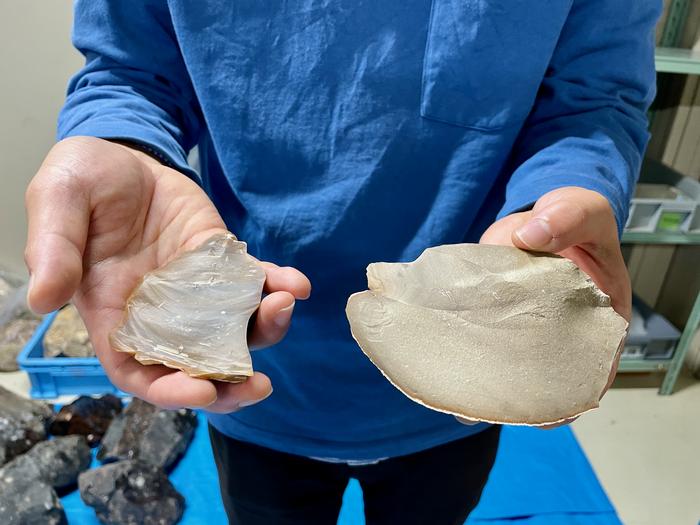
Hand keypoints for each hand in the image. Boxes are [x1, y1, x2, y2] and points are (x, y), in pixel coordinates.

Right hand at [25, 137, 310, 411]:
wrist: (122, 153)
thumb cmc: (80, 181)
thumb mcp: (56, 203)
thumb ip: (54, 249)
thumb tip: (43, 299)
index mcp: (114, 315)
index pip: (140, 371)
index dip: (169, 390)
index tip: (203, 391)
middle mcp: (160, 313)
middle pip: (197, 365)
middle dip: (230, 382)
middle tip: (259, 385)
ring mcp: (197, 289)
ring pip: (234, 328)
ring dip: (263, 328)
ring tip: (282, 306)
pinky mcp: (222, 261)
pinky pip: (253, 282)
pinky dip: (276, 284)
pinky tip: (294, 282)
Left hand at [459, 186, 630, 427]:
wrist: (541, 218)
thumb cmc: (573, 221)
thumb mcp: (583, 210)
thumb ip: (567, 217)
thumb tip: (530, 234)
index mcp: (596, 325)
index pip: (586, 376)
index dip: (565, 402)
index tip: (540, 414)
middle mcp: (557, 339)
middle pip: (538, 384)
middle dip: (510, 401)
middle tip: (477, 405)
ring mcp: (521, 335)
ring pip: (503, 372)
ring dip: (479, 386)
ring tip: (451, 394)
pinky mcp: (492, 323)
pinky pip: (477, 346)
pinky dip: (460, 355)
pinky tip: (435, 362)